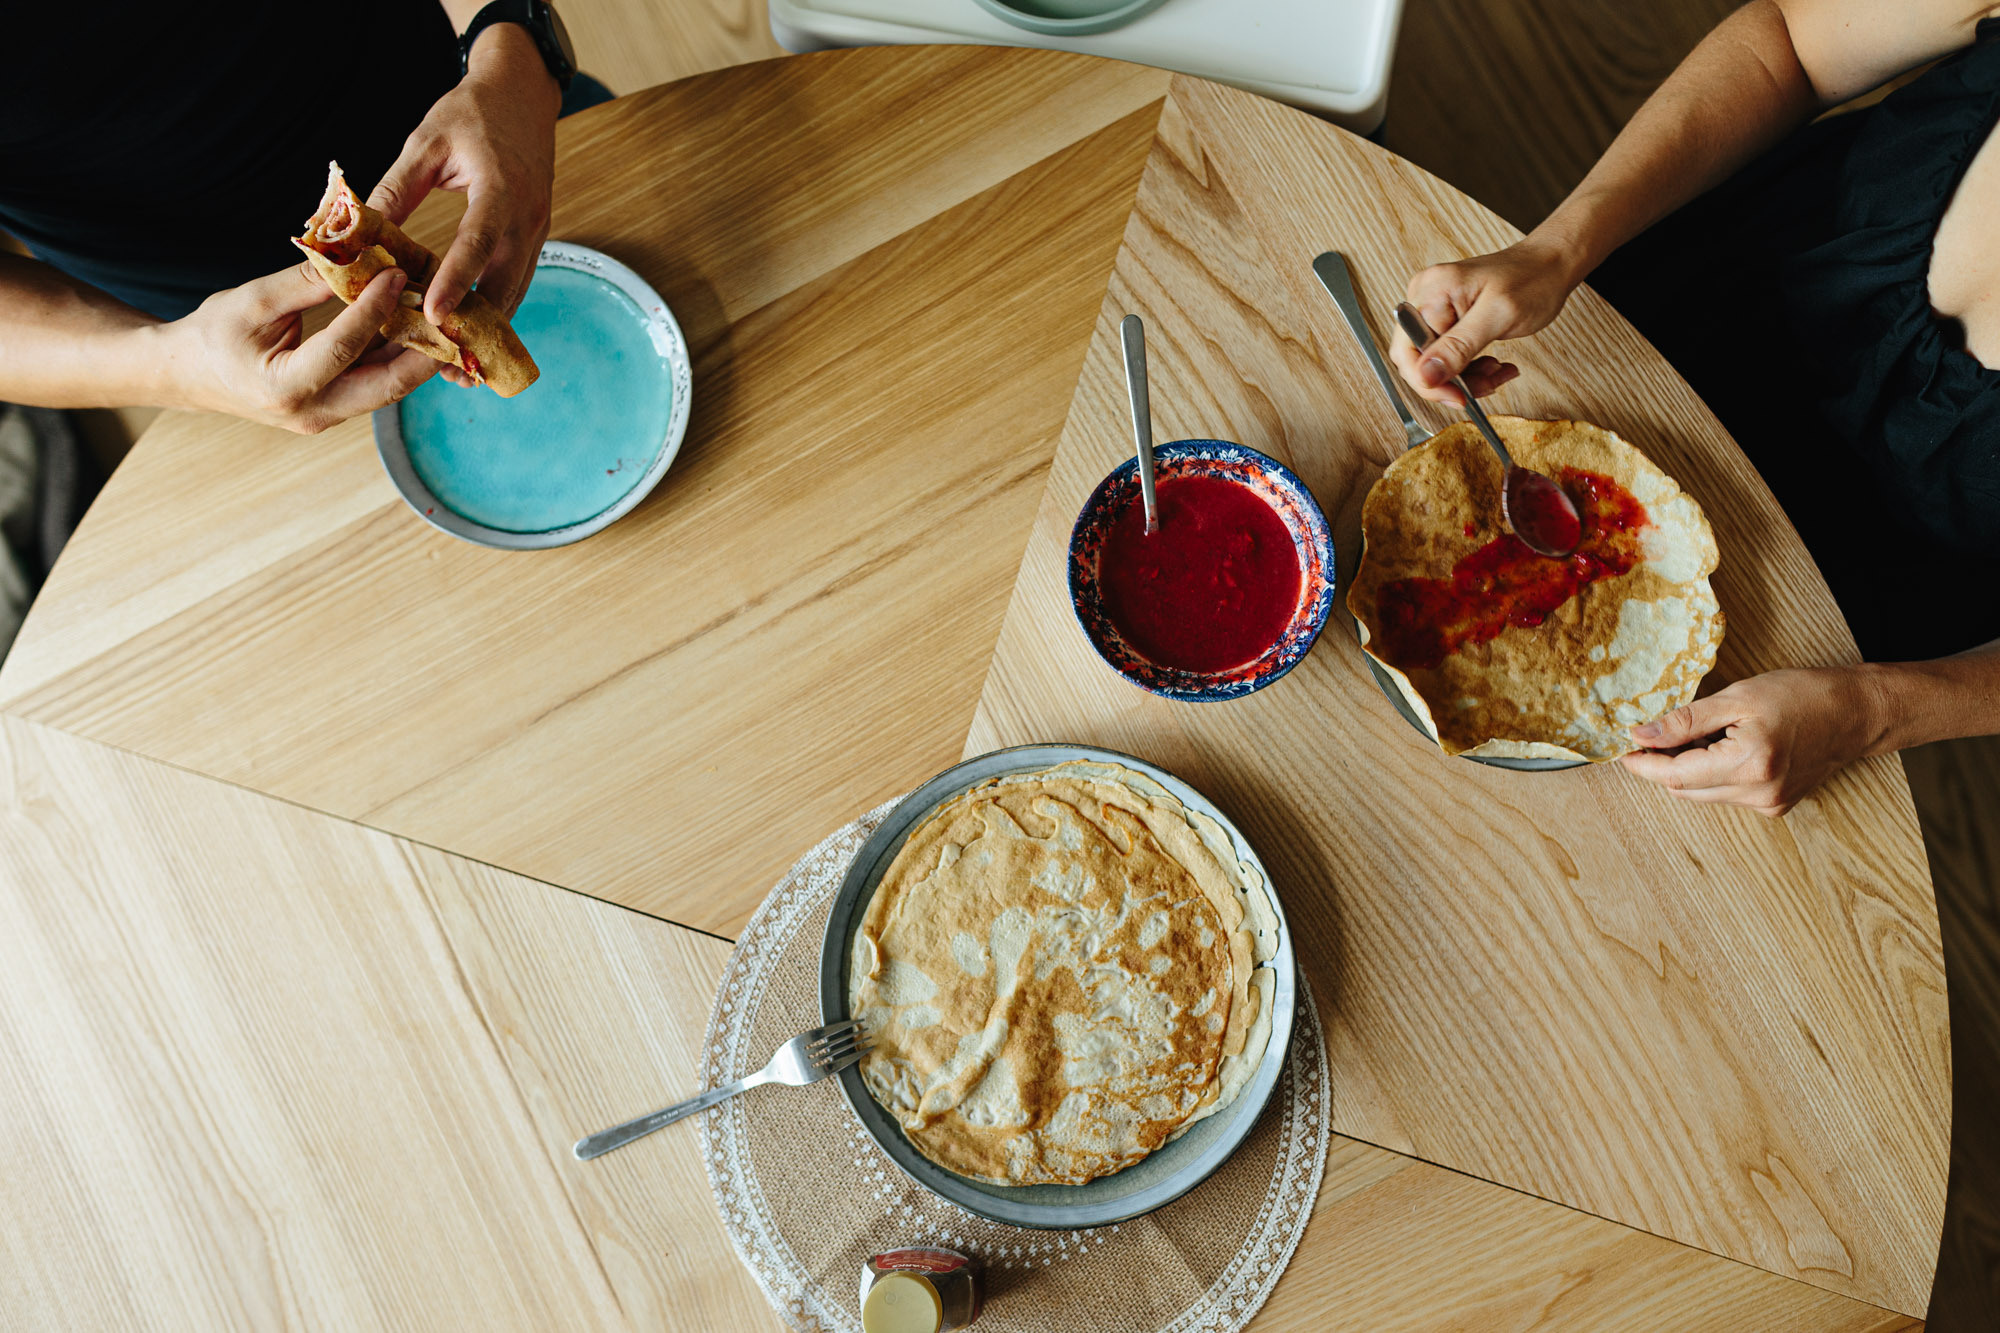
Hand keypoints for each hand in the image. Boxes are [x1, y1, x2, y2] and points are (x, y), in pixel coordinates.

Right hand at [161, 263, 439, 433]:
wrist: (189, 375)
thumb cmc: (212, 335)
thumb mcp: (252, 301)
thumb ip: (305, 283)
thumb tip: (355, 253)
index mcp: (285, 388)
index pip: (343, 347)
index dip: (375, 309)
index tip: (400, 274)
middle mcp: (314, 414)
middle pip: (386, 385)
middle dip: (424, 350)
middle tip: (454, 314)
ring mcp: (329, 416)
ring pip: (388, 387)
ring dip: (418, 353)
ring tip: (447, 316)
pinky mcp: (337, 408)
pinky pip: (377, 382)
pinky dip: (398, 354)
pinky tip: (419, 324)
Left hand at [368, 25, 558, 349]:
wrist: (524, 95)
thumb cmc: (471, 112)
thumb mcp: (426, 141)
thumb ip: (397, 188)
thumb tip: (361, 231)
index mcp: (500, 187)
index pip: (477, 242)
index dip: (455, 282)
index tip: (431, 315)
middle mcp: (527, 217)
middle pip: (505, 284)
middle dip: (475, 327)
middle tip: (442, 365)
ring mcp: (538, 231)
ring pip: (515, 293)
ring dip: (488, 330)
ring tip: (457, 367)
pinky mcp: (536, 239)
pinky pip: (517, 284)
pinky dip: (495, 312)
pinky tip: (470, 336)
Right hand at [1390, 238, 1579, 405]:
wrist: (1550, 264)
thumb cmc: (1532, 279)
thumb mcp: (1497, 316)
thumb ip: (1458, 346)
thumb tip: (1425, 375)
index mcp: (1432, 292)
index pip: (1408, 352)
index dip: (1428, 382)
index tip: (1457, 397)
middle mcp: (1426, 298)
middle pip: (1420, 359)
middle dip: (1452, 380)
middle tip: (1485, 385)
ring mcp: (1436, 308)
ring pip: (1436, 363)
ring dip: (1466, 377)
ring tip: (1496, 373)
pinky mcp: (1448, 318)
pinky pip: (1448, 355)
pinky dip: (1471, 368)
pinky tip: (1493, 366)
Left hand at [1620, 668, 1887, 815]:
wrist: (1856, 713)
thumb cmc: (1802, 695)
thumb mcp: (1737, 698)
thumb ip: (1684, 721)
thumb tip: (1640, 735)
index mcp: (1748, 764)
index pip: (1675, 776)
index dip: (1643, 765)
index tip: (1622, 751)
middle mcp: (1759, 793)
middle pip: (1685, 790)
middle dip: (1663, 765)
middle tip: (1657, 732)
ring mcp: (1769, 804)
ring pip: (1703, 794)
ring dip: (1689, 769)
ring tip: (1703, 733)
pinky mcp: (1775, 806)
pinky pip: (1726, 794)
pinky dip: (1713, 774)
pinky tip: (1724, 747)